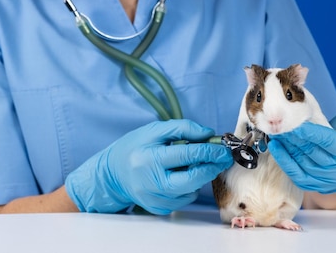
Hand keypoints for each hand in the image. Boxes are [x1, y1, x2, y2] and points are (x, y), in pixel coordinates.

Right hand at [65, 119, 232, 214]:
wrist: (113, 174)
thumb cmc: (134, 148)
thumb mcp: (154, 130)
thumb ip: (182, 128)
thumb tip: (208, 134)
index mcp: (150, 158)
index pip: (187, 154)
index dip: (209, 150)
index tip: (223, 147)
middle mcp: (152, 181)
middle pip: (192, 179)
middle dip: (212, 167)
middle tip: (222, 158)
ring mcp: (155, 198)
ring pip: (191, 190)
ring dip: (202, 176)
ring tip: (201, 163)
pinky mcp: (159, 208)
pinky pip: (184, 199)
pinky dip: (190, 187)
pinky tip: (184, 175)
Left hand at [268, 110, 335, 193]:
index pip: (327, 142)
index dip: (310, 132)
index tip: (295, 122)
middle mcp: (335, 170)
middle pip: (310, 150)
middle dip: (292, 135)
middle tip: (279, 122)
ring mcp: (322, 179)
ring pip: (300, 160)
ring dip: (285, 145)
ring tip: (275, 130)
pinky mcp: (312, 184)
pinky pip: (294, 173)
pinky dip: (283, 159)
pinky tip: (275, 146)